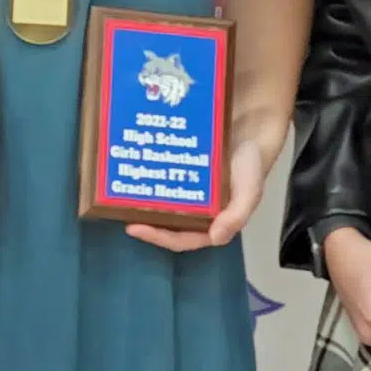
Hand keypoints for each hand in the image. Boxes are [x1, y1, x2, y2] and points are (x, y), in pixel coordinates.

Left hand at [126, 137, 268, 252]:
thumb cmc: (250, 168)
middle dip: (144, 221)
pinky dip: (150, 179)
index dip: (158, 237)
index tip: (134, 227)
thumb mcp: (249, 193)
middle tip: (119, 211)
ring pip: (161, 203)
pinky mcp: (182, 173)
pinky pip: (162, 180)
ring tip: (119, 196)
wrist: (251, 132)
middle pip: (166, 223)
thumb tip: (216, 237)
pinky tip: (135, 172)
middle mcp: (196, 211)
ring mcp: (188, 192)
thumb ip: (237, 216)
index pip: (181, 238)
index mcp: (211, 223)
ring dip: (142, 202)